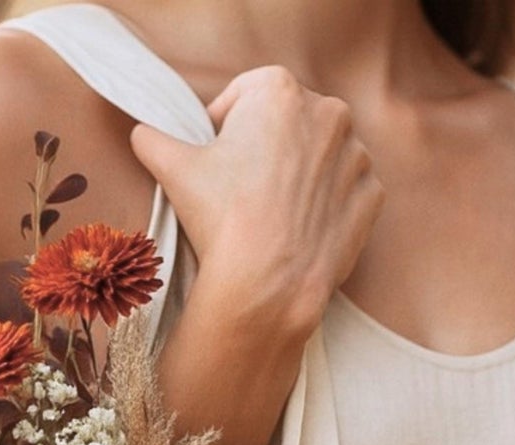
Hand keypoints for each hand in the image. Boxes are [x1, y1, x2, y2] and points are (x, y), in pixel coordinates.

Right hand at [128, 65, 384, 335]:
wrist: (268, 284)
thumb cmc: (222, 219)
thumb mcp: (173, 169)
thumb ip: (153, 139)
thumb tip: (143, 134)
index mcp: (279, 90)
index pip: (245, 99)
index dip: (225, 130)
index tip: (217, 162)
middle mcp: (328, 112)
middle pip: (287, 126)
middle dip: (266, 151)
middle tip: (243, 192)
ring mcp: (356, 155)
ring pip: (320, 158)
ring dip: (300, 177)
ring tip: (273, 214)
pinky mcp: (372, 196)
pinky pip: (346, 192)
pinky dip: (328, 206)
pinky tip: (301, 228)